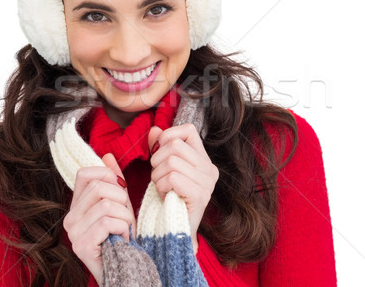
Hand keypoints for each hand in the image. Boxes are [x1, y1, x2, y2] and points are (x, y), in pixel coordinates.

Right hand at [63, 154, 134, 284]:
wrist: (126, 269)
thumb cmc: (122, 238)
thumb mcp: (121, 204)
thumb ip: (114, 181)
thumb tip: (107, 155)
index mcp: (77, 205)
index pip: (85, 174)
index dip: (107, 176)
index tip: (120, 191)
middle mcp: (70, 218)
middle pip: (99, 187)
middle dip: (122, 199)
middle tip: (126, 218)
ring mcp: (73, 232)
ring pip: (106, 204)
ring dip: (125, 217)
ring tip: (124, 230)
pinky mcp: (81, 245)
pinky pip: (107, 222)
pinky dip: (122, 229)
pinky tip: (122, 239)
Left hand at [148, 124, 218, 250]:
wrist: (174, 234)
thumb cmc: (167, 201)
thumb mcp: (162, 169)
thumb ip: (159, 148)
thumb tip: (154, 130)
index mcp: (203, 160)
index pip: (188, 130)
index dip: (169, 136)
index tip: (160, 152)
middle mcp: (210, 169)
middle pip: (175, 145)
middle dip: (157, 160)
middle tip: (159, 177)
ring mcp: (207, 183)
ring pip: (171, 161)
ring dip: (157, 176)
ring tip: (162, 188)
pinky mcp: (200, 196)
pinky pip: (173, 177)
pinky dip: (162, 186)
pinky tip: (165, 196)